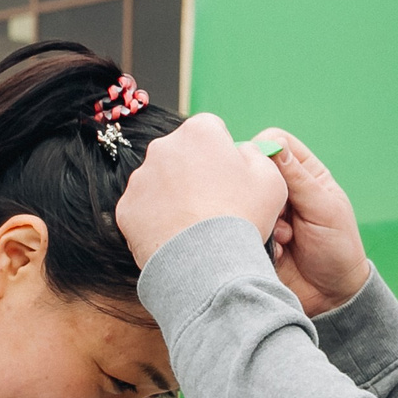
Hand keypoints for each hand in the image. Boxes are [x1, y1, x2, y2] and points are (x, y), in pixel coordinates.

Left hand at [115, 112, 288, 270]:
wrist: (207, 266)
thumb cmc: (242, 219)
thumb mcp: (271, 180)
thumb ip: (257, 155)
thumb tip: (243, 152)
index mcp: (199, 131)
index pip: (211, 130)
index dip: (222, 154)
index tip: (229, 177)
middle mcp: (163, 147)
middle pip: (182, 154)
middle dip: (194, 173)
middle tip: (212, 204)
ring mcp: (140, 178)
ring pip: (160, 181)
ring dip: (174, 196)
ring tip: (194, 225)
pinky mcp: (127, 208)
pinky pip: (143, 209)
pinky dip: (156, 220)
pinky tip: (176, 236)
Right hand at [256, 129, 372, 316]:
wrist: (331, 296)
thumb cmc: (337, 248)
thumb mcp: (324, 209)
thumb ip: (300, 179)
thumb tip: (275, 146)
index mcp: (305, 174)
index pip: (276, 142)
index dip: (267, 151)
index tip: (269, 173)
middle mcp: (283, 190)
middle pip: (254, 169)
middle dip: (265, 191)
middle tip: (282, 214)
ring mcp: (267, 212)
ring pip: (246, 198)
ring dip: (264, 218)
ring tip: (286, 239)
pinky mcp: (254, 234)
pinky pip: (243, 226)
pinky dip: (259, 238)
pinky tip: (279, 252)